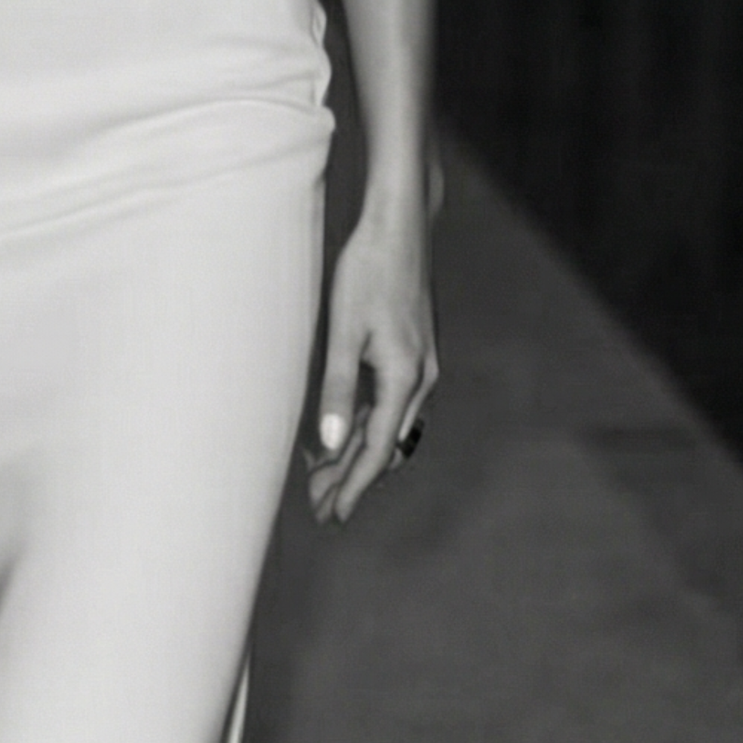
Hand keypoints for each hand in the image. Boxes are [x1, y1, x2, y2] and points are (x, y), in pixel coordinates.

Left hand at [305, 193, 436, 526]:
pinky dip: (367, 424)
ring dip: (360, 453)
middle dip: (353, 478)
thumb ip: (336, 389)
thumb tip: (328, 445)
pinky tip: (345, 430)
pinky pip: (392, 404)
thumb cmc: (367, 272)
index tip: (332, 515)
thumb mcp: (343, 331)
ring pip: (390, 426)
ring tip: (326, 477)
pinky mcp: (414, 352)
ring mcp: (421, 366)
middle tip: (321, 507)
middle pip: (386, 445)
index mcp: (405, 378)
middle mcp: (421, 379)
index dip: (353, 485)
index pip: (377, 450)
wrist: (401, 226)